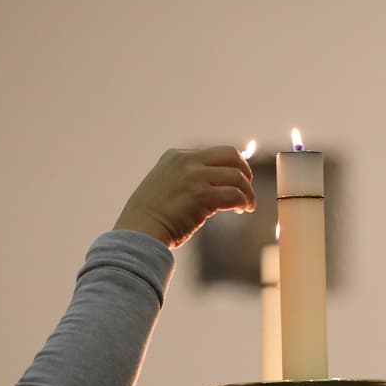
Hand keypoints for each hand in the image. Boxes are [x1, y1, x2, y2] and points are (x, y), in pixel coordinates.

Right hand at [115, 146, 255, 247]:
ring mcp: (194, 177)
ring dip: (247, 191)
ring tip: (247, 205)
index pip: (213, 153)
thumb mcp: (163, 185)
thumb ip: (183, 178)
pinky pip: (234, 194)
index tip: (233, 181)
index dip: (228, 166)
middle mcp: (186, 161)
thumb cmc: (149, 218)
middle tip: (246, 188)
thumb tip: (209, 186)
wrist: (138, 233)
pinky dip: (243, 202)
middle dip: (244, 171)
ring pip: (236, 176)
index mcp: (175, 156)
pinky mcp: (202, 196)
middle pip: (230, 155)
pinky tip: (242, 209)